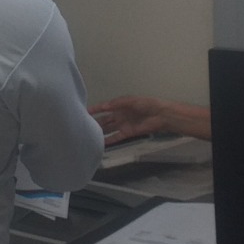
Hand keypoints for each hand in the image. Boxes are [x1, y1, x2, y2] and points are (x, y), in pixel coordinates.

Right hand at [89, 95, 212, 142]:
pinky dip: (109, 140)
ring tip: (88, 135)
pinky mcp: (128, 133)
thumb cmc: (147, 104)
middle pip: (105, 119)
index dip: (95, 109)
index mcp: (120, 105)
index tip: (84, 112)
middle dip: (95, 122)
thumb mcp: (131, 101)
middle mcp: (120, 115)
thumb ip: (117, 104)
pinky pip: (116, 137)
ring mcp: (123, 124)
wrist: (161, 115)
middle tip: (83, 125)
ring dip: (100, 131)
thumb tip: (103, 106)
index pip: (104, 107)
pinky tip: (101, 143)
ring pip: (109, 129)